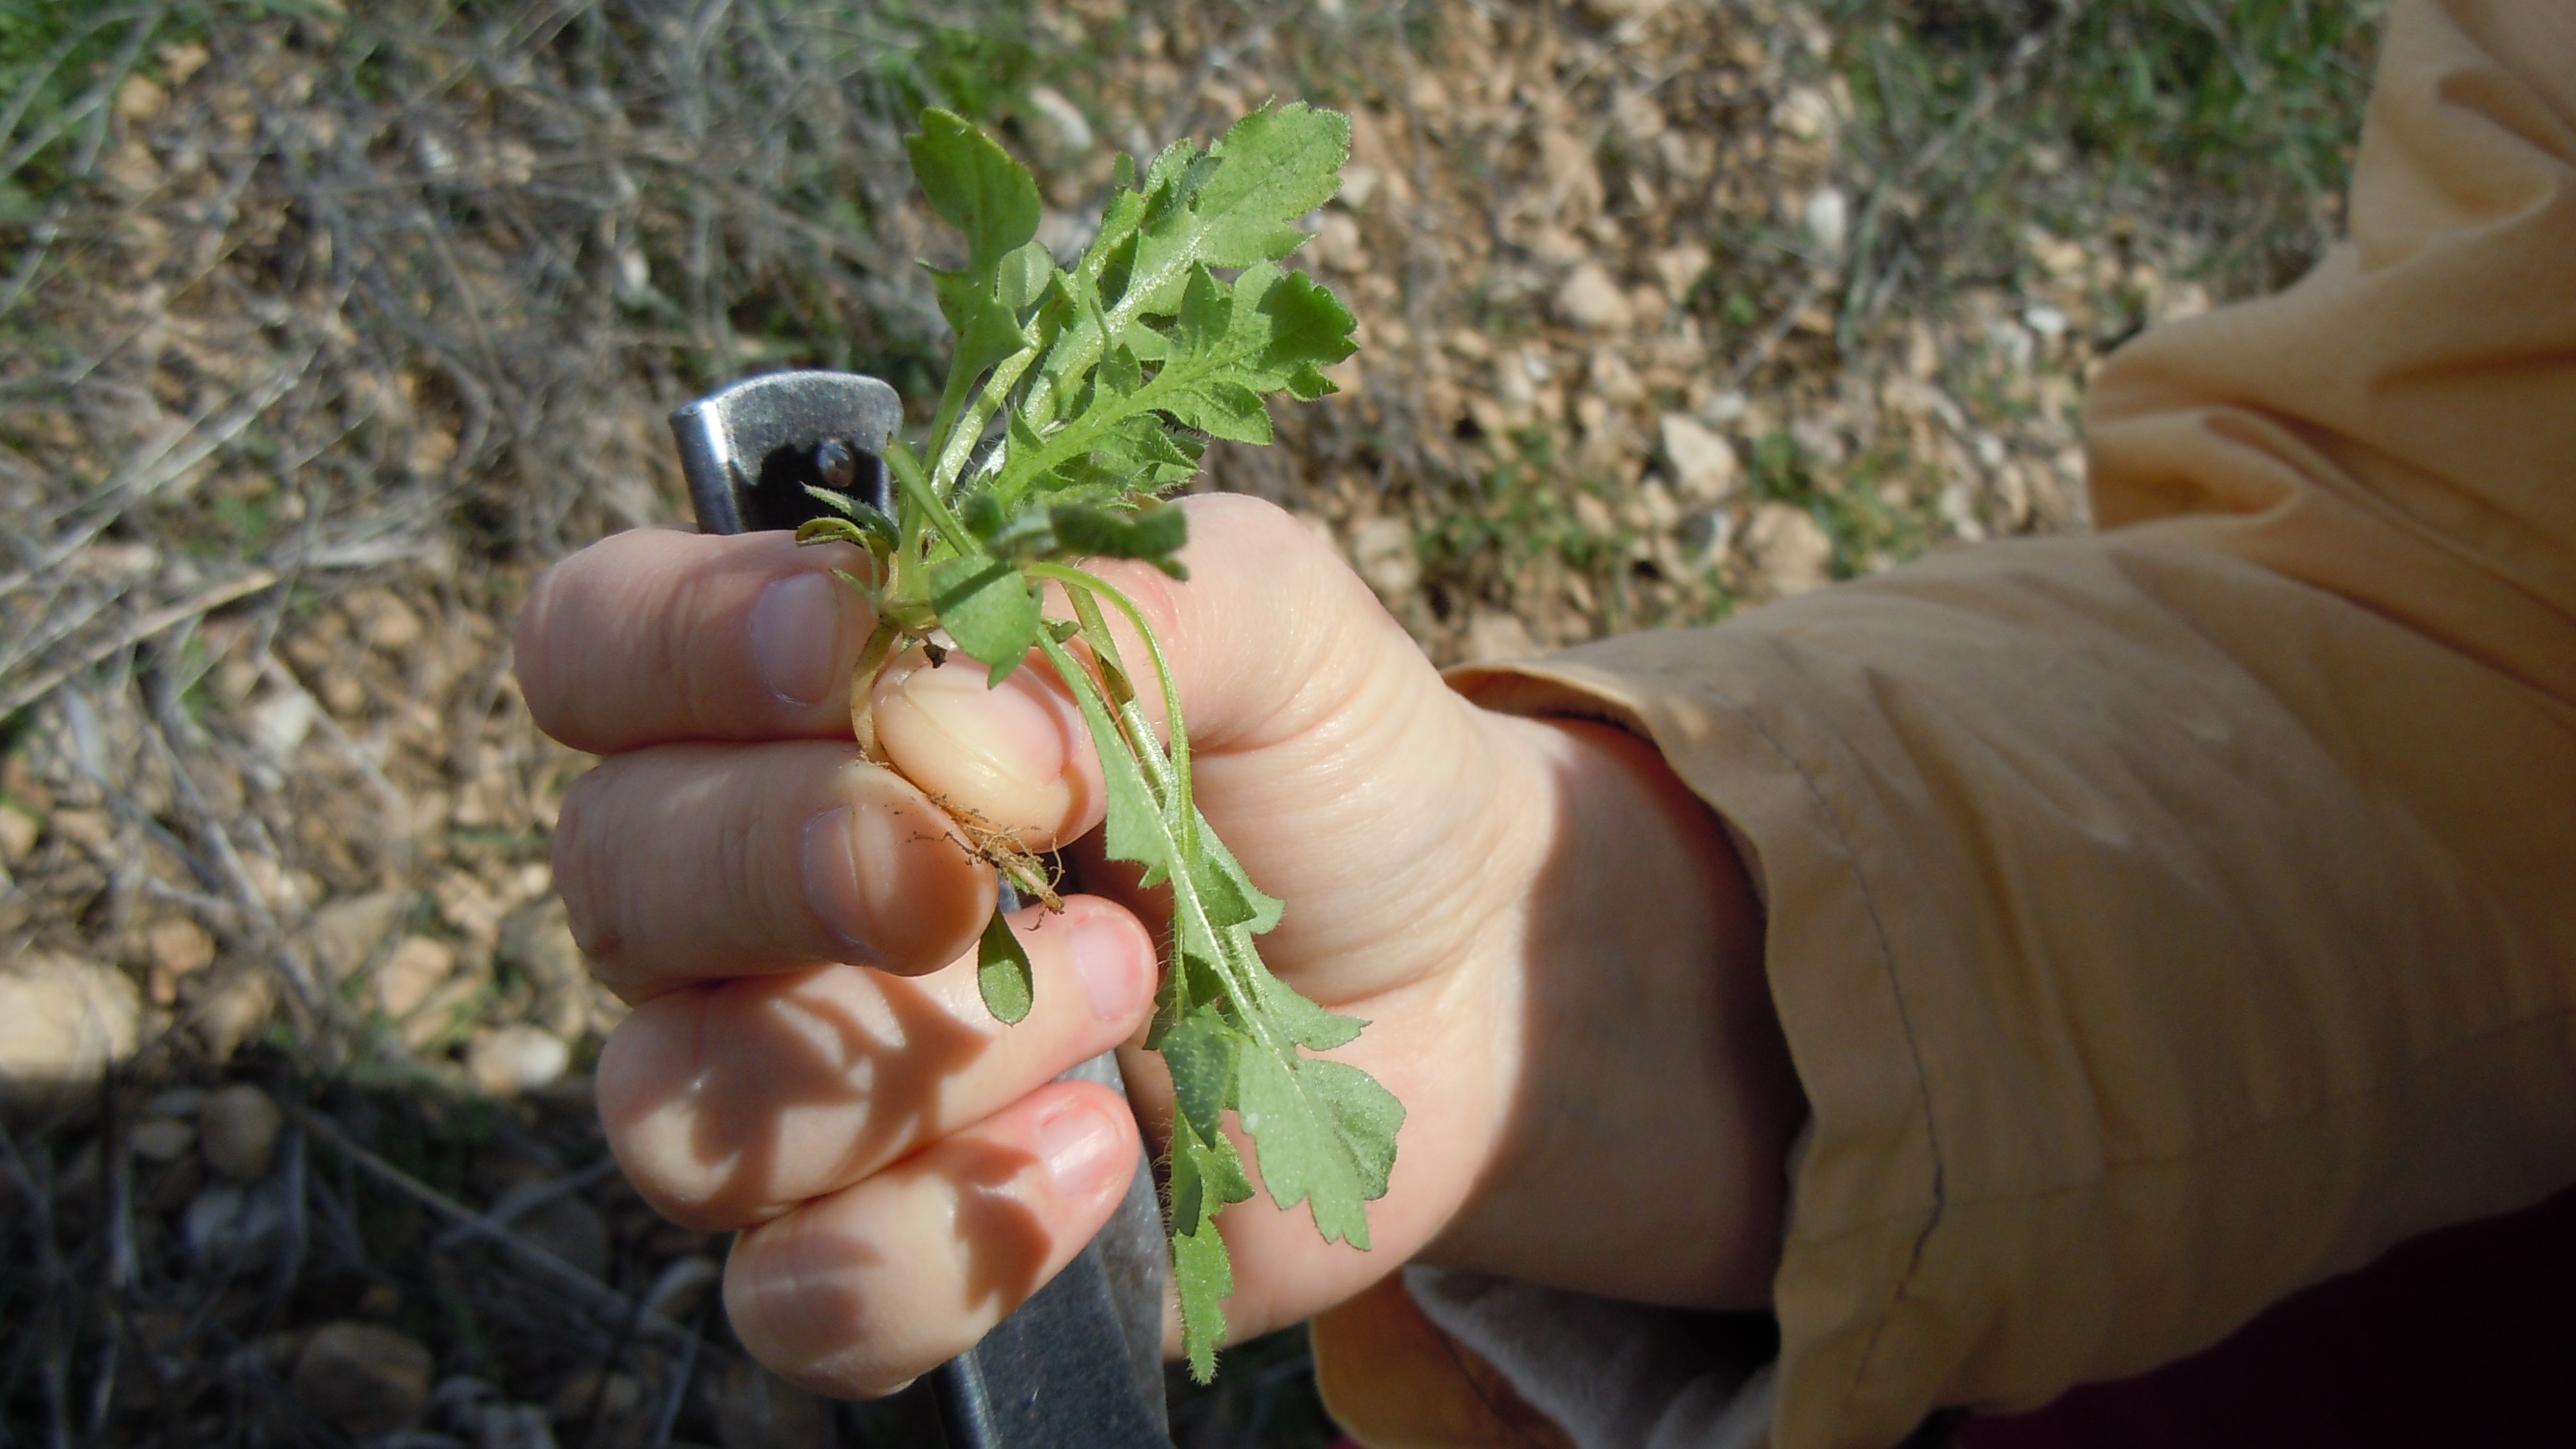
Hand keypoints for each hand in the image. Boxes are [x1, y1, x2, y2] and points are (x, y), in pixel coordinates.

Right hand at [515, 493, 1802, 1396]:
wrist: (1459, 979)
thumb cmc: (1327, 769)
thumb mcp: (1266, 613)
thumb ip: (1098, 598)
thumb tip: (934, 711)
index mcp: (802, 696)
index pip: (599, 645)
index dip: (673, 646)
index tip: (834, 650)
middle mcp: (752, 890)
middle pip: (614, 876)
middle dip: (804, 861)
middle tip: (1010, 868)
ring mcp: (801, 1080)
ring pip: (684, 1103)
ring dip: (928, 1053)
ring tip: (1130, 989)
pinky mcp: (886, 1247)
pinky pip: (801, 1294)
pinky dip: (947, 1241)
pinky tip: (1100, 1160)